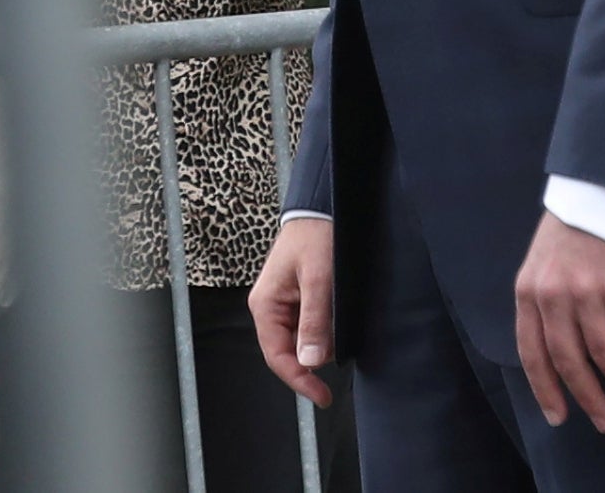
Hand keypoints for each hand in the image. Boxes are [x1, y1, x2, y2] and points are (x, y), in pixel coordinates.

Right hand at [249, 216, 336, 405]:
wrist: (320, 208)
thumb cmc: (315, 237)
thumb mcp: (318, 280)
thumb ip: (314, 321)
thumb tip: (311, 361)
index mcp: (265, 305)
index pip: (277, 356)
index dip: (300, 380)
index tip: (323, 396)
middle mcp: (270, 308)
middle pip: (288, 352)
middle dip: (313, 358)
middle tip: (340, 355)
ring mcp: (283, 305)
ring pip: (301, 341)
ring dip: (321, 342)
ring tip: (339, 320)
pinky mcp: (297, 300)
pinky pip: (308, 327)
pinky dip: (324, 330)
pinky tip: (336, 316)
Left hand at [514, 212, 604, 430]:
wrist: (600, 190)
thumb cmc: (570, 232)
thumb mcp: (540, 266)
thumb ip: (543, 305)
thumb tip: (553, 356)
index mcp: (529, 293)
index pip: (532, 352)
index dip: (546, 388)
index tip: (559, 417)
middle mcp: (555, 297)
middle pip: (570, 361)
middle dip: (589, 398)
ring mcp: (589, 292)